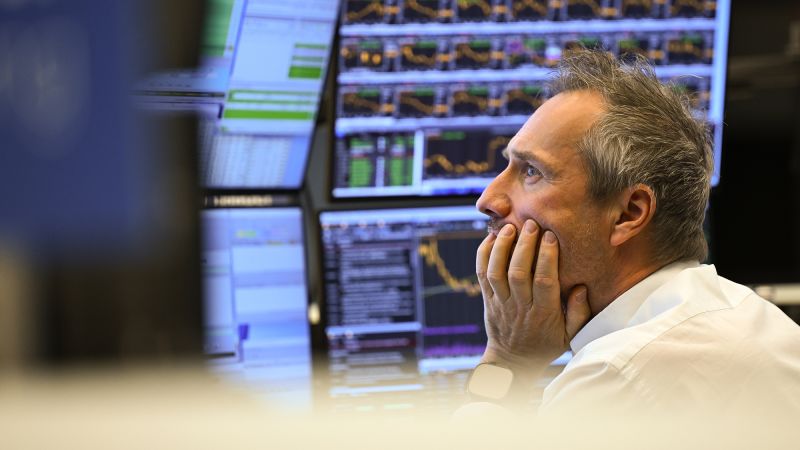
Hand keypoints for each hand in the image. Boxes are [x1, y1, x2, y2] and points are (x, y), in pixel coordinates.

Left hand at [476, 220, 591, 376]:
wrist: (513, 360)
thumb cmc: (546, 343)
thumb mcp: (570, 334)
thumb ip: (578, 312)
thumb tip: (580, 287)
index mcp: (543, 313)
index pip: (544, 281)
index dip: (547, 257)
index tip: (551, 236)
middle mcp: (519, 306)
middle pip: (518, 273)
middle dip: (524, 246)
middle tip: (531, 223)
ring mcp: (500, 303)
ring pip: (496, 272)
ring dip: (501, 247)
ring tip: (509, 227)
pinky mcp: (487, 300)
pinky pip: (481, 275)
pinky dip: (483, 255)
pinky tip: (491, 237)